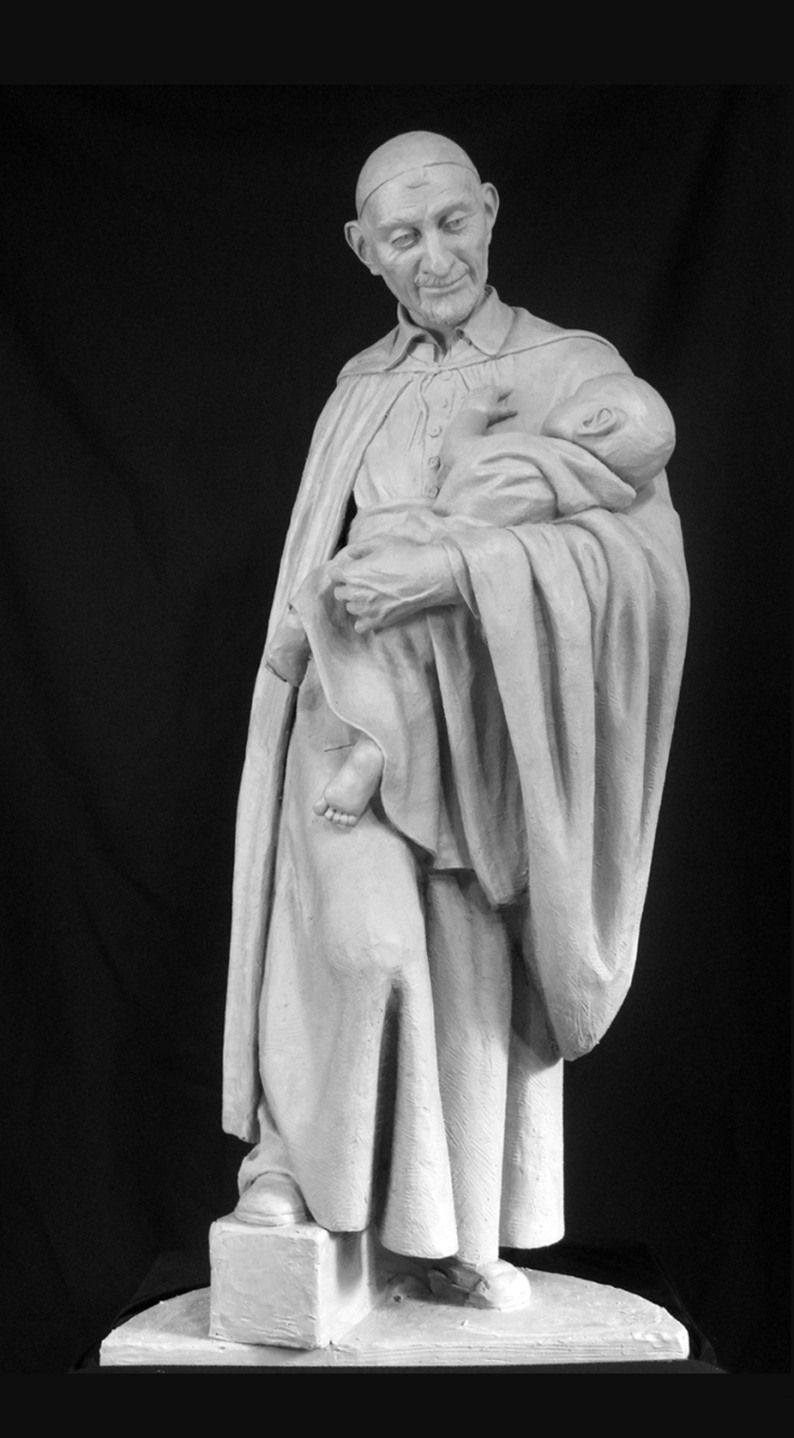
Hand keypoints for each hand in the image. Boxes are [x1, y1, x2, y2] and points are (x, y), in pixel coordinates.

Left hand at [330, 540, 458, 632]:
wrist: (427, 576)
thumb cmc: (405, 556)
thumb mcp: (381, 544)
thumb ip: (361, 549)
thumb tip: (350, 554)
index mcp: (352, 573)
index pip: (334, 574)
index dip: (343, 570)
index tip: (352, 568)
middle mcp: (355, 593)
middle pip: (339, 593)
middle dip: (347, 586)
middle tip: (363, 581)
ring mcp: (366, 610)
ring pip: (350, 608)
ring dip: (356, 602)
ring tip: (371, 595)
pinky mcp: (378, 621)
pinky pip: (360, 626)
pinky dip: (364, 620)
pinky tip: (374, 611)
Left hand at [458, 385, 517, 428]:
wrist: (470, 417)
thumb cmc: (486, 414)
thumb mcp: (498, 413)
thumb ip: (506, 411)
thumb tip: (516, 411)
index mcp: (493, 392)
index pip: (502, 390)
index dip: (507, 390)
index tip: (511, 389)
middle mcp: (484, 390)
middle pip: (491, 387)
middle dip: (496, 388)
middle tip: (499, 389)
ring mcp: (475, 392)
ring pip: (482, 387)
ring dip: (486, 387)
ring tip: (488, 388)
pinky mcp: (467, 397)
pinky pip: (472, 391)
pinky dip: (476, 391)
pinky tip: (475, 391)